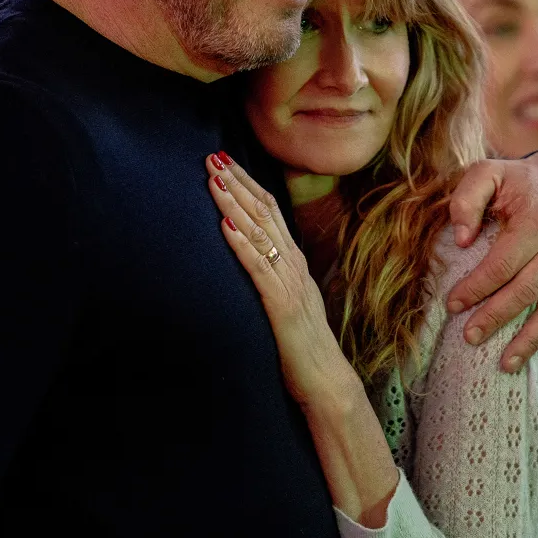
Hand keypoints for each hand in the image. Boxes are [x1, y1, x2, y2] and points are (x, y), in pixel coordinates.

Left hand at [205, 152, 398, 527]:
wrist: (326, 381)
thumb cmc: (302, 344)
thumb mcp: (288, 300)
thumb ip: (274, 276)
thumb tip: (253, 256)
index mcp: (293, 262)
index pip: (270, 211)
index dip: (247, 184)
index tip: (225, 162)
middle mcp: (293, 265)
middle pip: (263, 213)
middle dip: (236, 182)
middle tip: (212, 156)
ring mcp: (289, 283)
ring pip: (260, 234)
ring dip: (234, 204)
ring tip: (214, 180)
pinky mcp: (281, 305)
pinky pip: (258, 270)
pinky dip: (241, 245)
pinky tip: (225, 228)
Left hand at [446, 151, 537, 371]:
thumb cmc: (518, 180)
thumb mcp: (487, 173)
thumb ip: (466, 199)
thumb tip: (461, 240)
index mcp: (537, 222)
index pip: (501, 265)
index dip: (476, 288)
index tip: (452, 304)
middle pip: (525, 291)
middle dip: (496, 318)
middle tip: (469, 337)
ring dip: (529, 340)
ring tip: (505, 364)